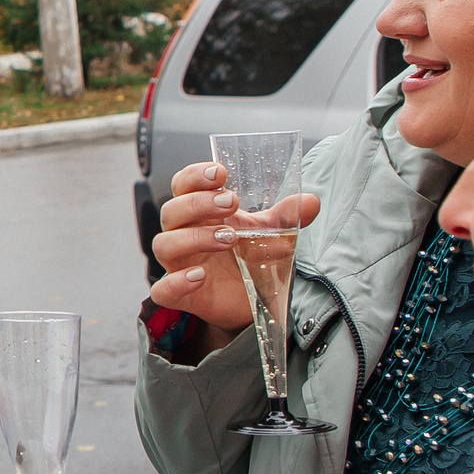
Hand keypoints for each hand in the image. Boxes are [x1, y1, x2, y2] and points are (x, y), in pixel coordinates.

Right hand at [146, 162, 320, 346]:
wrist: (249, 301)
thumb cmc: (249, 257)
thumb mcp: (270, 234)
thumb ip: (286, 217)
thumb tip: (311, 200)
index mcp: (199, 213)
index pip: (183, 185)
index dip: (194, 176)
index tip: (219, 172)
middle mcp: (183, 235)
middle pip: (171, 211)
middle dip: (198, 203)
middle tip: (230, 203)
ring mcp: (178, 265)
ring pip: (165, 245)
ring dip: (194, 237)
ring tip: (228, 238)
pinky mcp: (180, 296)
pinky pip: (163, 290)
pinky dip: (176, 282)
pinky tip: (199, 276)